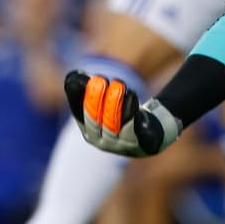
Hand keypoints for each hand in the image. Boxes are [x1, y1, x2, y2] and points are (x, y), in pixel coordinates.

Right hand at [64, 70, 181, 156]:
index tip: (78, 81)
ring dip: (114, 103)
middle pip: (95, 121)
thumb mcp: (105, 105)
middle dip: (95, 99)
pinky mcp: (142, 144)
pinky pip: (134, 128)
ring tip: (118, 85)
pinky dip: (131, 111)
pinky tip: (131, 96)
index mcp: (89, 133)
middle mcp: (103, 142)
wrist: (151, 132)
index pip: (79, 115)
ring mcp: (122, 146)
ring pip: (113, 125)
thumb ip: (91, 93)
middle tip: (99, 80)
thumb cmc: (123, 114)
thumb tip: (73, 77)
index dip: (77, 98)